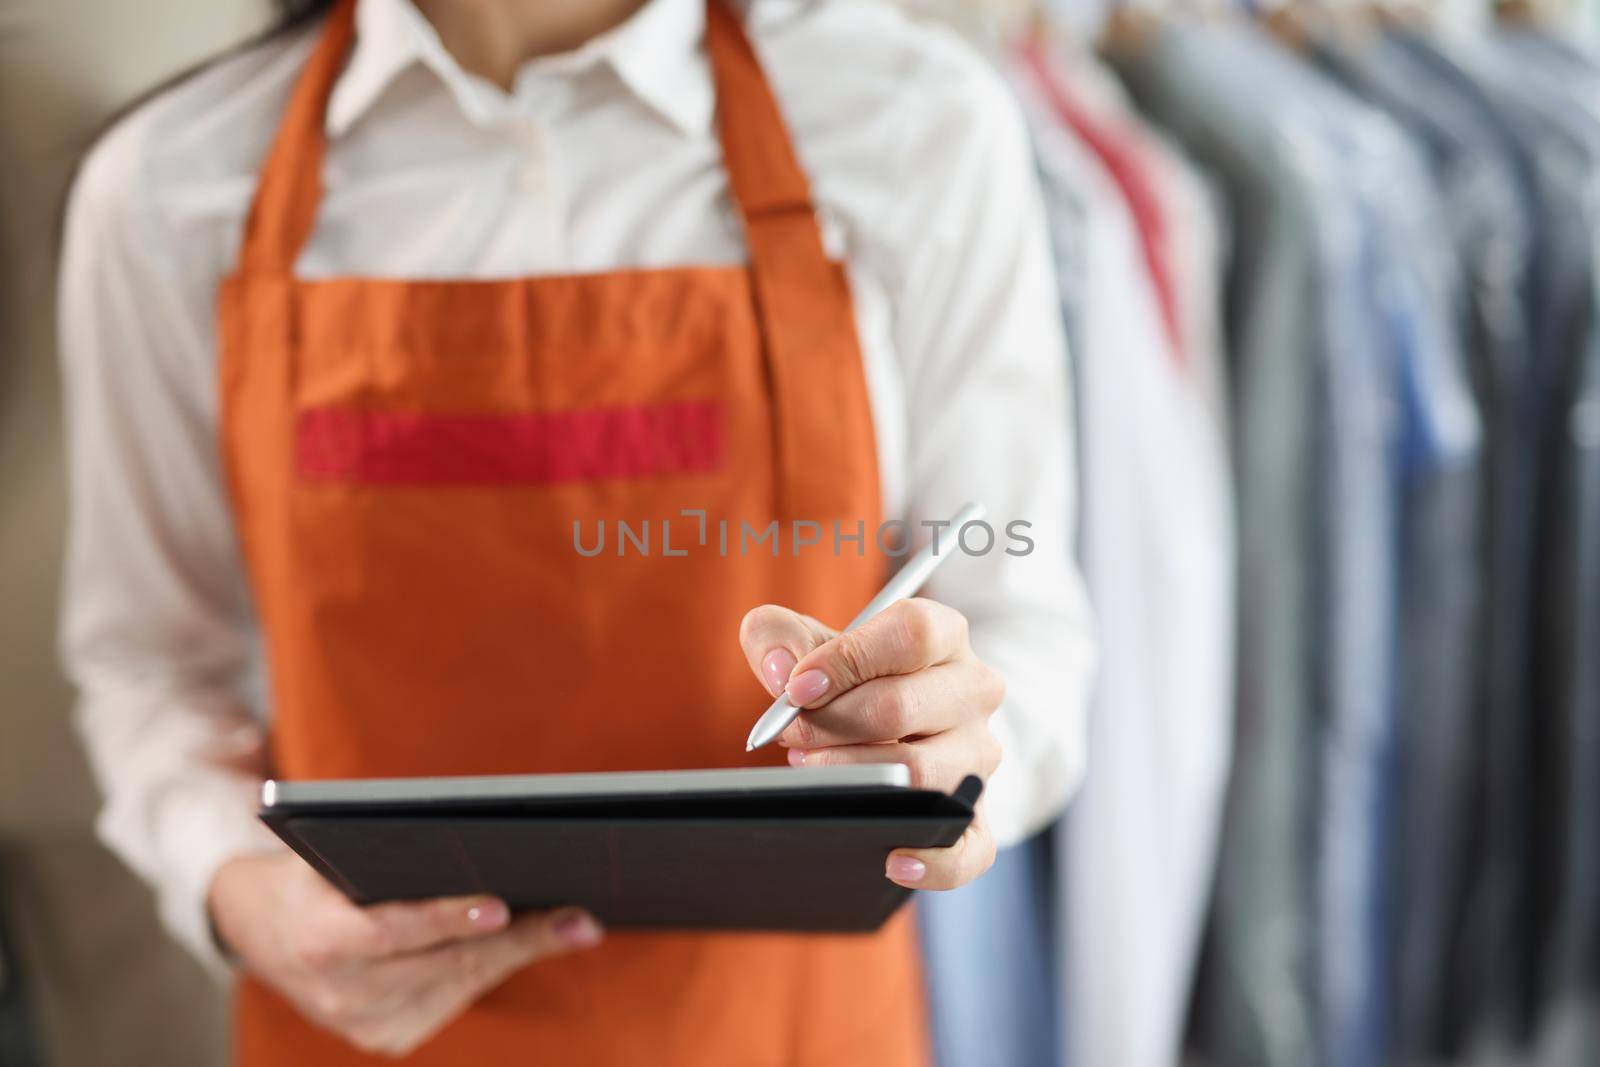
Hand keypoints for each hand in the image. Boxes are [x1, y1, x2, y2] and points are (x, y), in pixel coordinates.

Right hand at [209, 852, 602, 1056]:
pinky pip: (452, 999)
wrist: (257, 928)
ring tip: (572, 925)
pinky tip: (529, 943)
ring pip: (459, 984)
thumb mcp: (328, 850)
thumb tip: (476, 839)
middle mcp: (341, 994)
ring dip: (518, 953)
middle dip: (519, 939)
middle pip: (445, 963)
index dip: (447, 919)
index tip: (502, 907)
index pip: (393, 931)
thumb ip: (385, 850)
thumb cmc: (307, 872)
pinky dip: (489, 968)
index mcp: (321, 941)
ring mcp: (364, 1025)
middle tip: (580, 919)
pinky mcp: (386, 1037)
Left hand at [739, 598, 1002, 890]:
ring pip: (922, 774)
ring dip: (855, 777)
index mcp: (944, 637)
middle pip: (902, 707)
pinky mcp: (977, 815)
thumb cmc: (853, 680)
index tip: (797, 687)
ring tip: (815, 773)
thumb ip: (779, 638)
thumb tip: (779, 670)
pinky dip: (932, 860)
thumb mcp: (814, 645)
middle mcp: (974, 692)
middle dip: (831, 724)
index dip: (848, 660)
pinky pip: (968, 847)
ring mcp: (979, 756)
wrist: (902, 723)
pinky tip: (892, 861)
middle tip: (791, 735)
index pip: (911, 635)